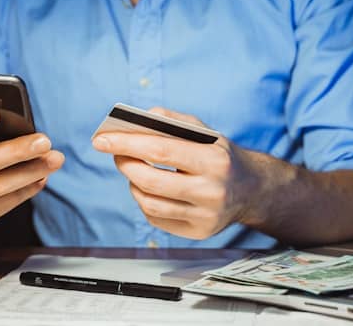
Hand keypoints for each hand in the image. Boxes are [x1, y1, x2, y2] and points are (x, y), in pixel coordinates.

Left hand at [92, 107, 264, 239]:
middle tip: (113, 153)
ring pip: (149, 203)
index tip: (100, 139)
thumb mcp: (205, 132)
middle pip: (150, 181)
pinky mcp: (198, 232)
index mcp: (214, 160)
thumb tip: (139, 120)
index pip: (160, 151)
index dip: (126, 144)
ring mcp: (205, 216)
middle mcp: (211, 191)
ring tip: (132, 169)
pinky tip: (148, 188)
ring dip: (132, 184)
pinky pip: (156, 218)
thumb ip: (173, 121)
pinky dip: (144, 200)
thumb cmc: (220, 156)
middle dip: (124, 164)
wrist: (251, 190)